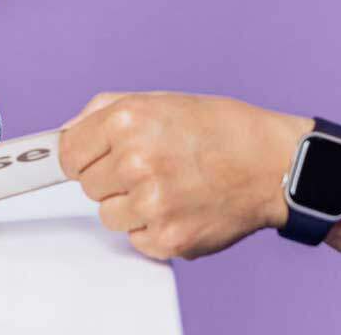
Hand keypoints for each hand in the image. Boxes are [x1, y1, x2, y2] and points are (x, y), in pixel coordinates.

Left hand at [58, 91, 309, 260]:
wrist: (273, 164)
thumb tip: (68, 132)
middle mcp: (135, 162)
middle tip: (150, 166)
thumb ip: (106, 110)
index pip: (68, 152)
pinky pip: (136, 239)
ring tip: (169, 186)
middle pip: (87, 185)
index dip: (82, 155)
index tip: (93, 158)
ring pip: (108, 215)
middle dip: (111, 177)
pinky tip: (182, 206)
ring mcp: (151, 204)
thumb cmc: (222, 129)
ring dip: (130, 205)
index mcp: (128, 121)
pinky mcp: (168, 240)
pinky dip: (153, 228)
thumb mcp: (161, 99)